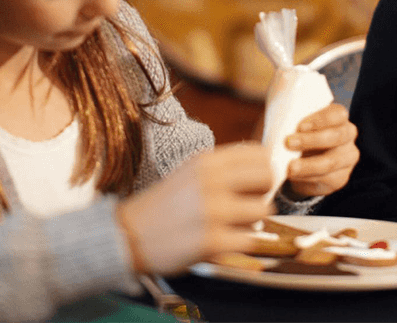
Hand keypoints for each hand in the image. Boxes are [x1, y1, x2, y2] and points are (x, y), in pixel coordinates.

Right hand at [116, 142, 273, 274]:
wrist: (129, 235)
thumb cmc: (166, 204)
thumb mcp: (192, 171)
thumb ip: (225, 167)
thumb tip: (265, 163)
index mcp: (207, 161)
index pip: (260, 153)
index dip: (264, 168)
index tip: (257, 180)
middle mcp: (212, 181)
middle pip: (267, 177)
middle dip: (263, 192)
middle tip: (248, 203)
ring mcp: (213, 212)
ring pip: (263, 210)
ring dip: (252, 220)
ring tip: (232, 224)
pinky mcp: (212, 242)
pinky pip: (249, 240)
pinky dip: (240, 243)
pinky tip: (223, 241)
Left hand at [282, 102, 358, 198]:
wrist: (303, 159)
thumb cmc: (299, 133)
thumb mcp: (297, 122)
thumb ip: (293, 119)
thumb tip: (278, 120)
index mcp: (339, 116)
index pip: (337, 114)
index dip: (320, 120)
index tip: (300, 126)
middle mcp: (348, 134)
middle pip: (336, 136)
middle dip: (311, 141)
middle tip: (288, 143)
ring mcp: (347, 157)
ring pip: (331, 161)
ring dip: (308, 165)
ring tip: (290, 167)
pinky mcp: (341, 177)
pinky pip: (326, 179)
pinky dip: (307, 177)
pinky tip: (294, 175)